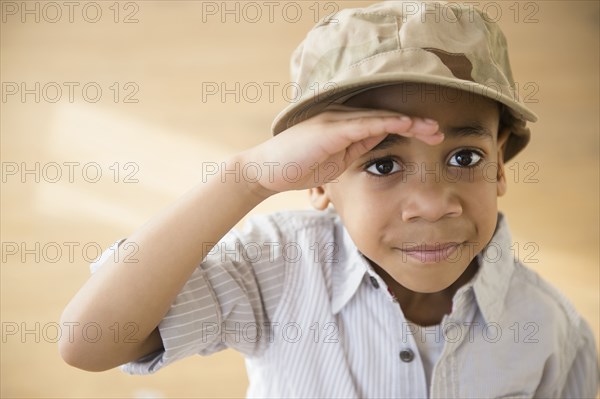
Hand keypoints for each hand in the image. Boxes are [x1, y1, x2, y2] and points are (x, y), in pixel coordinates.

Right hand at [240, 105, 443, 194]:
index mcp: (345, 126)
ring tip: (434, 129)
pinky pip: (364, 123)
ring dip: (410, 122)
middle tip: (441, 132)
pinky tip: (406, 123)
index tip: (432, 137)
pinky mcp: (330, 129)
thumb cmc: (297, 167)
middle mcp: (343, 118)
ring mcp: (336, 120)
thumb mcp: (335, 161)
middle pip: (388, 116)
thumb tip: (379, 146)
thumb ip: (356, 150)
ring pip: (380, 116)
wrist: (266, 171)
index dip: (410, 127)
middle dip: (417, 124)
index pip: (384, 123)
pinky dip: (387, 122)